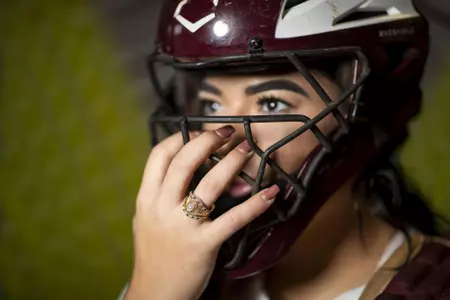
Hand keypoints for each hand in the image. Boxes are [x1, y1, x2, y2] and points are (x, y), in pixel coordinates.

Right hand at [125, 126, 279, 299]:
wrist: (155, 293)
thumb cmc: (155, 253)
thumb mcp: (149, 219)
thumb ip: (164, 193)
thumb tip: (194, 168)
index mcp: (147, 199)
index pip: (159, 156)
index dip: (181, 138)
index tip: (198, 131)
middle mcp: (162, 208)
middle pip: (185, 162)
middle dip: (208, 140)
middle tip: (227, 131)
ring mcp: (183, 226)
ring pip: (211, 184)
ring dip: (232, 162)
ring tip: (246, 149)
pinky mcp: (204, 244)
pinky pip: (234, 219)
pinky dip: (255, 204)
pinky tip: (270, 193)